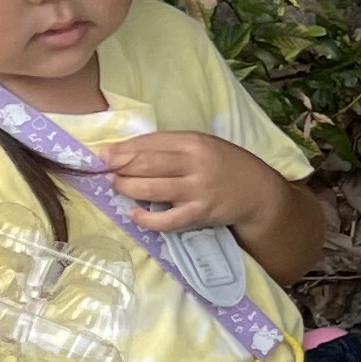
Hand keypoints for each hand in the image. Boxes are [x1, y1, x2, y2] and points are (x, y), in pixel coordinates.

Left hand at [102, 129, 282, 237]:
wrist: (257, 192)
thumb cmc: (224, 165)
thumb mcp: (202, 145)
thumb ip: (170, 147)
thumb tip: (127, 151)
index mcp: (193, 142)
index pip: (149, 143)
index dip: (122, 149)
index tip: (103, 153)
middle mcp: (195, 164)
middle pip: (146, 164)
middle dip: (119, 166)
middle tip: (104, 169)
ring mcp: (197, 190)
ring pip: (151, 189)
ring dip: (126, 187)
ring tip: (116, 185)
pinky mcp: (199, 213)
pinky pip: (167, 220)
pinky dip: (146, 219)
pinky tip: (133, 214)